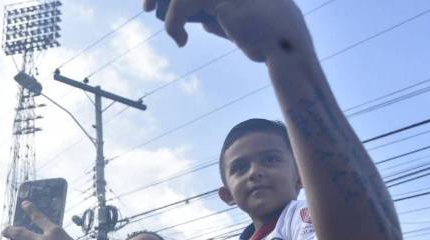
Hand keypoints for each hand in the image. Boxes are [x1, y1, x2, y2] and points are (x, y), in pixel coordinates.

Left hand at [146, 0, 312, 62]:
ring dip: (169, 11)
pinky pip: (182, 4)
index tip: (152, 3)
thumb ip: (211, 8)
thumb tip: (189, 15)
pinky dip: (174, 24)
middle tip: (146, 8)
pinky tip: (182, 41)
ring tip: (174, 32)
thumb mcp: (229, 17)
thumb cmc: (259, 33)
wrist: (282, 45)